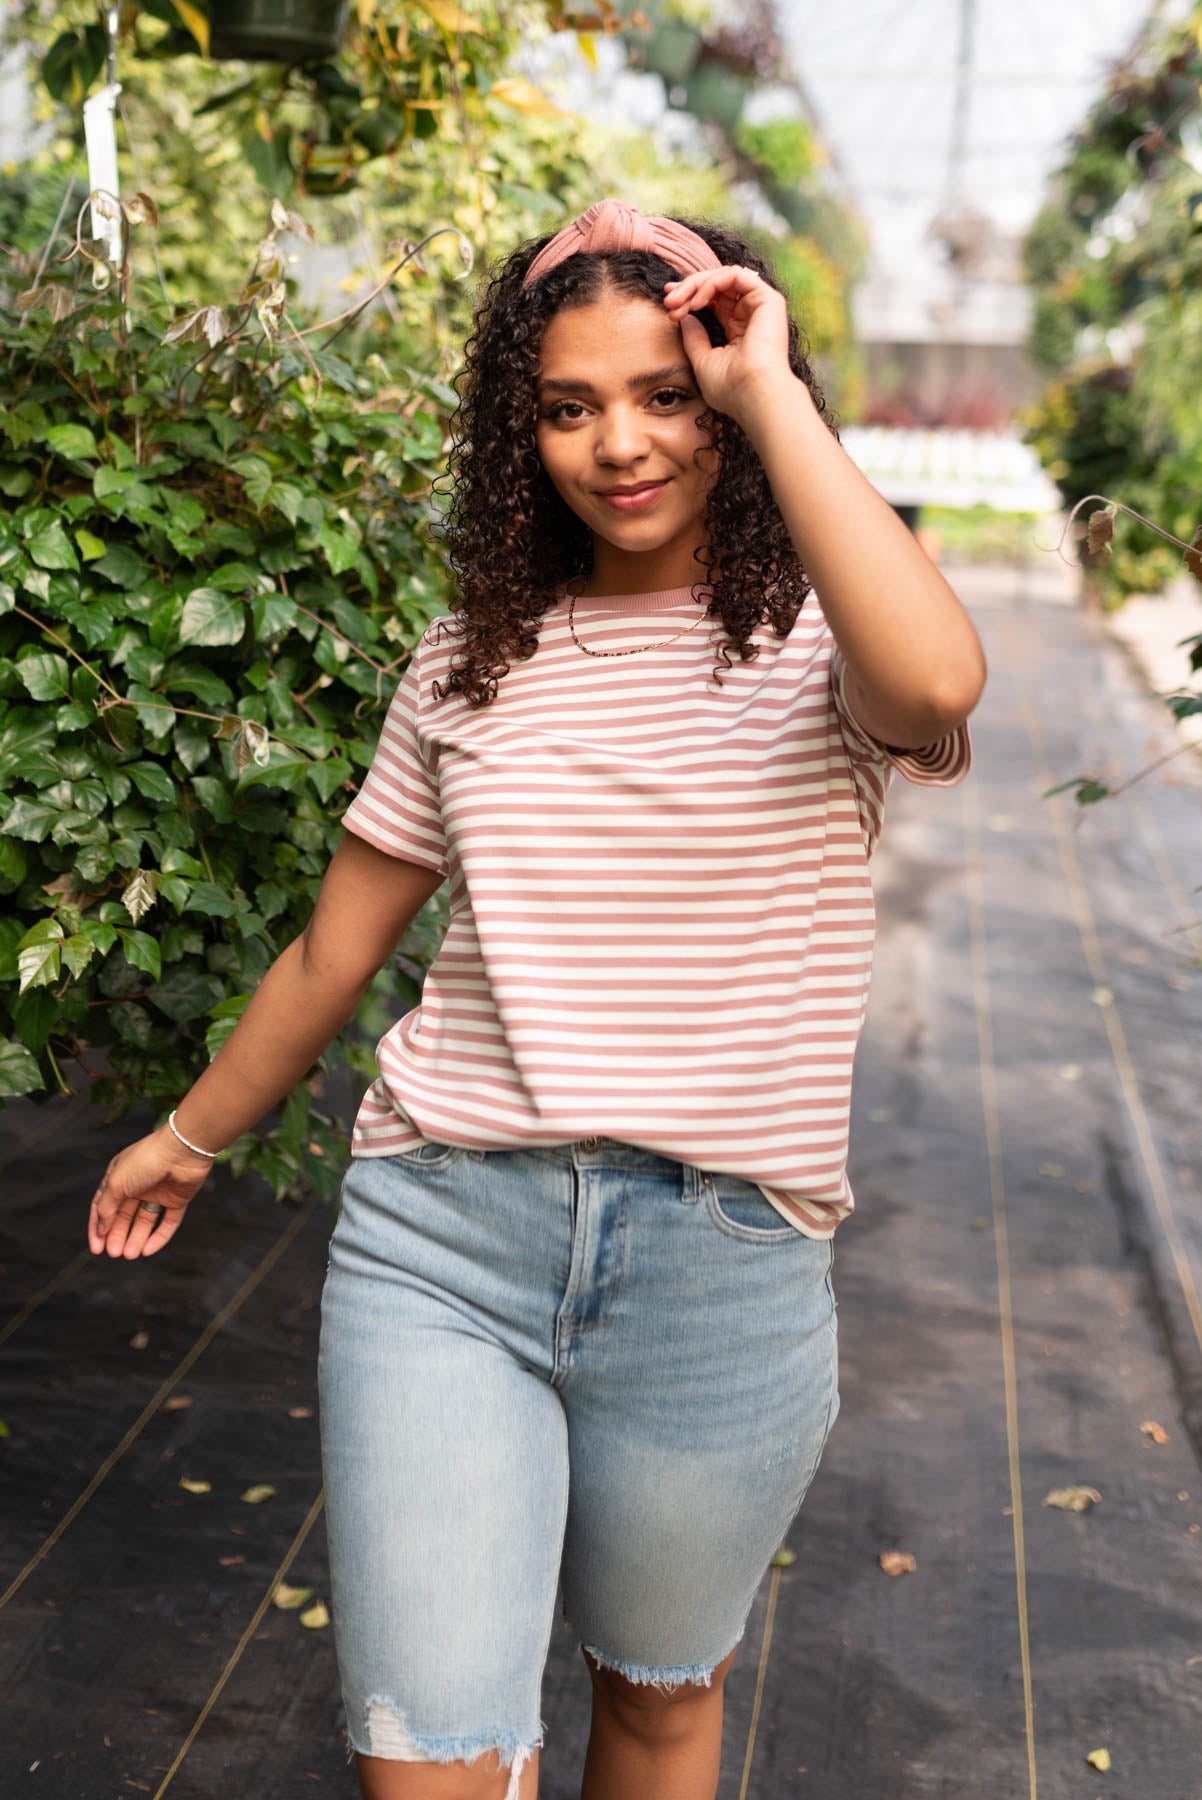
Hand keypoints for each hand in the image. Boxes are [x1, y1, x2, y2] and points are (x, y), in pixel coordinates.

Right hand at [88, 1126, 215, 1258]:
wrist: (182, 1150)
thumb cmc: (145, 1161)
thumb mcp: (116, 1183)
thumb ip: (106, 1207)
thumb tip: (101, 1229)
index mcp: (118, 1177)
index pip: (103, 1206)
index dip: (98, 1228)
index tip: (96, 1249)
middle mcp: (137, 1185)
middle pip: (124, 1217)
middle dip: (118, 1236)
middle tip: (114, 1253)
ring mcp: (158, 1192)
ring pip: (145, 1222)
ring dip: (136, 1239)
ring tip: (130, 1255)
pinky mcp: (178, 1199)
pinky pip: (168, 1222)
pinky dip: (158, 1237)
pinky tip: (148, 1250)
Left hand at [662, 265, 793, 427]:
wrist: (754, 396)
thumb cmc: (731, 388)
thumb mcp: (703, 362)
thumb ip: (694, 339)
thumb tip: (685, 317)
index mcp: (739, 330)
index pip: (714, 301)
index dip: (690, 296)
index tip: (668, 303)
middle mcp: (752, 315)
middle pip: (717, 286)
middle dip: (688, 288)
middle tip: (668, 300)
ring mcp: (761, 306)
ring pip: (724, 277)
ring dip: (695, 285)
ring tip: (677, 302)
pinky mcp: (768, 299)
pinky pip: (735, 275)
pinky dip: (712, 283)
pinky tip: (697, 302)